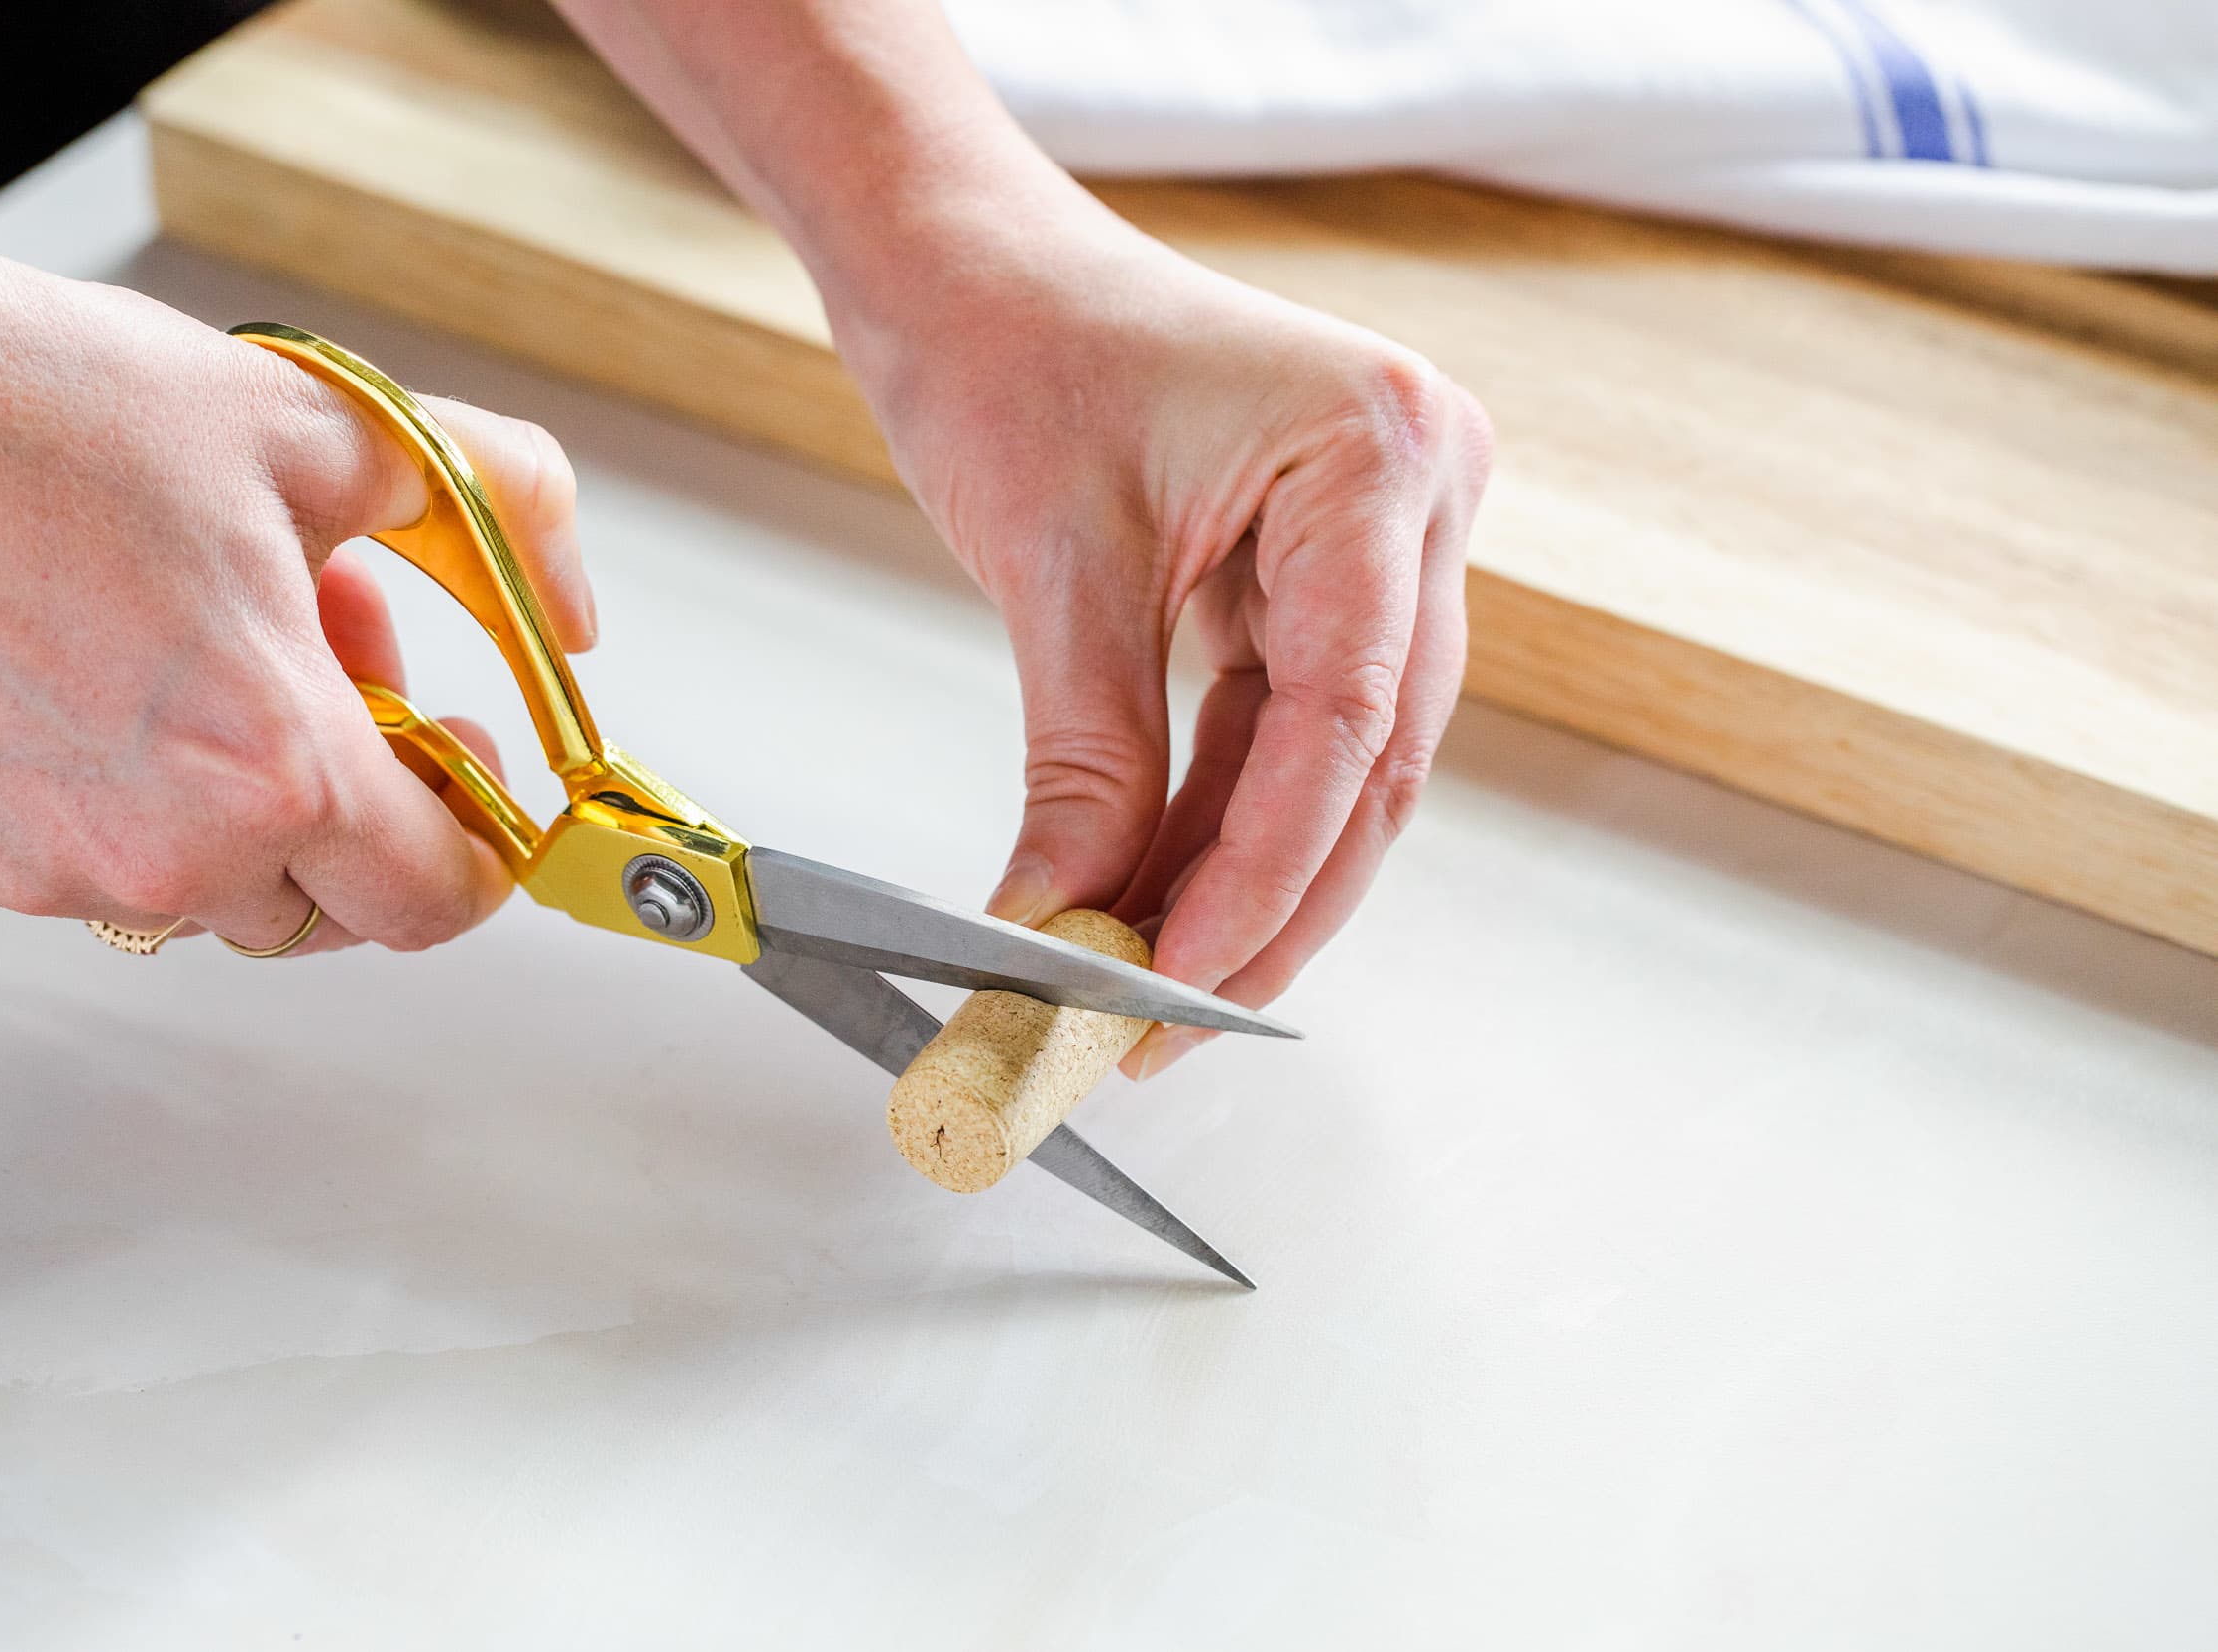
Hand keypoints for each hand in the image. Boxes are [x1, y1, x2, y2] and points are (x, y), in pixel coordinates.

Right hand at [0, 169, 589, 955]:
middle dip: (372, 795)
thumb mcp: (320, 426)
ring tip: (226, 638)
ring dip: (260, 789)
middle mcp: (159, 844)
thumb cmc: (16, 403)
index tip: (473, 773)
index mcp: (269, 761)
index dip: (482, 840)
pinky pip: (111, 860)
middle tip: (350, 667)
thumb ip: (496, 509)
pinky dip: (150, 789)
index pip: (439, 900)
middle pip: (337, 905)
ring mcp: (51, 862)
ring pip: (222, 883)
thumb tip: (567, 599)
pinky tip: (123, 665)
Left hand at [833, 206, 1491, 1074]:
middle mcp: (1413, 492)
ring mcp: (1378, 534)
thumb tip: (1068, 929)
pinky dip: (1218, 818)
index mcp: (1380, 451)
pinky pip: (1283, 727)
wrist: (962, 260)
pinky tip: (1156, 903)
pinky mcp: (1316, 572)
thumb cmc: (1010, 341)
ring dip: (1243, 879)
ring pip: (1334, 762)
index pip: (1347, 717)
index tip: (1179, 983)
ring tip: (1147, 986)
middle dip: (1267, 905)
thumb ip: (1089, 763)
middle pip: (1369, 760)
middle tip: (1168, 1024)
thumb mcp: (1053, 567)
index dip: (1265, 874)